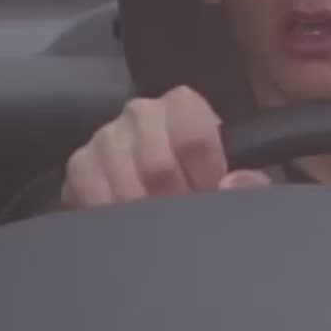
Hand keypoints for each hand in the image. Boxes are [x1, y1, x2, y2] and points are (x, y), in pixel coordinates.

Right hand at [61, 86, 270, 208]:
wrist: (167, 181)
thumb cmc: (205, 172)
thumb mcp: (235, 172)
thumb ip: (250, 180)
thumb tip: (231, 184)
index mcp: (182, 105)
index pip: (193, 138)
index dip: (206, 177)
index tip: (210, 195)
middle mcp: (140, 112)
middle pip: (158, 166)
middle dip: (176, 203)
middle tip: (184, 220)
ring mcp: (105, 136)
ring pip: (125, 185)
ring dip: (145, 215)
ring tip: (159, 226)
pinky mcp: (80, 164)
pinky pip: (91, 194)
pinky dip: (112, 216)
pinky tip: (127, 225)